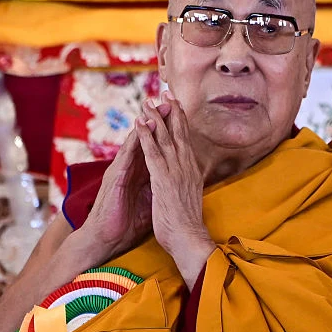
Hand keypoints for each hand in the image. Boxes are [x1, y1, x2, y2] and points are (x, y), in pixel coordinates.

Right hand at [76, 104, 170, 265]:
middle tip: (171, 101)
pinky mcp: (115, 178)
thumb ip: (160, 189)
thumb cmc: (126, 224)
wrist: (106, 239)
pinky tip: (140, 128)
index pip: (156, 148)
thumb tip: (176, 186)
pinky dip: (134, 141)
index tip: (181, 117)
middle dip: (159, 120)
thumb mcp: (150, 203)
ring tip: (155, 106)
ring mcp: (121, 171)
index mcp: (141, 174)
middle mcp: (131, 168)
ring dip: (146, 124)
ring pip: (136, 142)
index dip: (168, 133)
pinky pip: (126, 155)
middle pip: (147, 140)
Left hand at [136, 92, 215, 285]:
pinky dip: (146, 136)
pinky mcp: (162, 179)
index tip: (177, 104)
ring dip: (156, 118)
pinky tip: (139, 123)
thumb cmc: (187, 225)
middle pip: (178, 133)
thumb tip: (189, 179)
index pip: (186, 140)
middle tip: (165, 92)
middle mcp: (186, 167)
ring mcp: (175, 172)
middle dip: (171, 111)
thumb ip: (188, 184)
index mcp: (191, 172)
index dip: (181, 121)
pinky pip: (152, 153)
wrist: (189, 239)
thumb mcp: (189, 198)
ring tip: (148, 101)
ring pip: (165, 138)